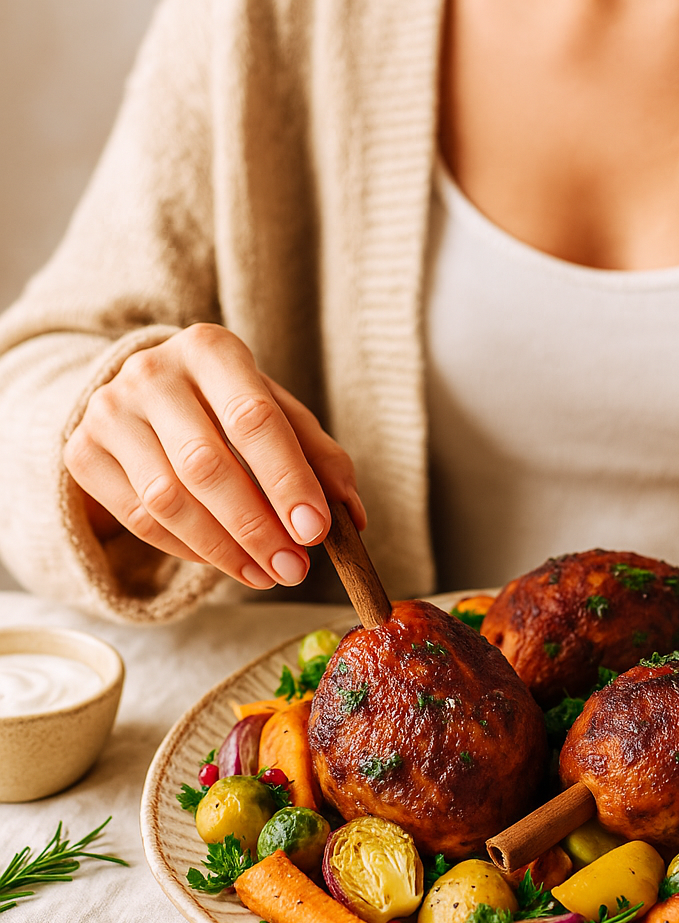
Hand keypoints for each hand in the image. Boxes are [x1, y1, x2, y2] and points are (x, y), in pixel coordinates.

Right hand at [64, 323, 365, 588]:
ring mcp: (108, 411)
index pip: (253, 418)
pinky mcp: (82, 452)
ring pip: (166, 499)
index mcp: (211, 349)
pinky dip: (189, 551)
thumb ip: (320, 458)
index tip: (317, 530)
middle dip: (257, 527)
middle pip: (205, 465)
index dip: (287, 480)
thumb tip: (352, 514)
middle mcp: (151, 373)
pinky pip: (139, 519)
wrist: (148, 394)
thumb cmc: (229, 405)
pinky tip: (228, 562)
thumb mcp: (279, 414)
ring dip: (224, 550)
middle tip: (295, 568)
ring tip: (267, 573)